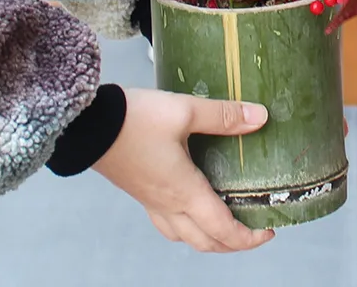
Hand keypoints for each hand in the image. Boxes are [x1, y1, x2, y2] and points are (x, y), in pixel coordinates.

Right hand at [93, 87, 274, 252]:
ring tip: (228, 226)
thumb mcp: (185, 111)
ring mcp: (151, 202)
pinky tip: (191, 210)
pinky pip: (168, 224)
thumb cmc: (136, 120)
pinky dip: (187, 228)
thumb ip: (224, 116)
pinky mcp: (140, 193)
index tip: (268, 231)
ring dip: (210, 239)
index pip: (221, 229)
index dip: (247, 237)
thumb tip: (260, 117)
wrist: (88, 126)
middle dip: (233, 244)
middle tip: (255, 232)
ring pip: (184, 237)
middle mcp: (168, 204)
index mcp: (183, 191)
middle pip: (205, 241)